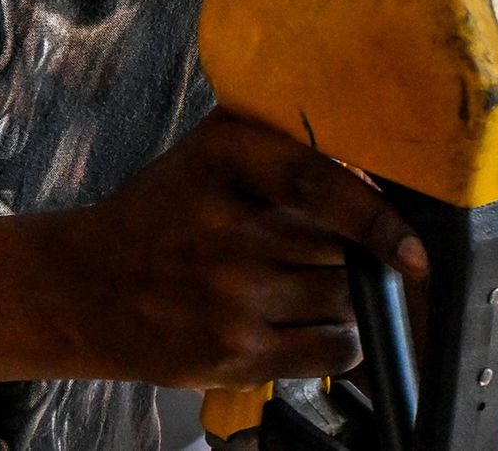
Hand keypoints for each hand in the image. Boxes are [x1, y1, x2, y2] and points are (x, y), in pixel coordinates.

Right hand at [66, 108, 427, 388]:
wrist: (83, 289)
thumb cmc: (159, 217)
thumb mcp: (205, 156)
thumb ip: (279, 144)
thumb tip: (372, 163)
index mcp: (221, 160)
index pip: (317, 182)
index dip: (375, 213)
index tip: (414, 245)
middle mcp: (223, 229)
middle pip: (342, 247)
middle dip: (351, 252)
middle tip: (320, 252)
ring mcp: (228, 297)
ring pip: (344, 298)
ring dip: (343, 295)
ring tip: (299, 285)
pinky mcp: (234, 354)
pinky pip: (331, 349)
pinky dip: (337, 339)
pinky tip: (304, 324)